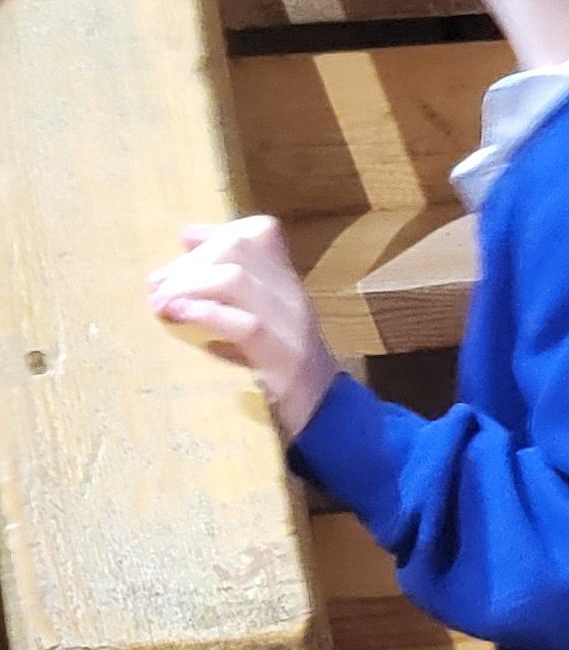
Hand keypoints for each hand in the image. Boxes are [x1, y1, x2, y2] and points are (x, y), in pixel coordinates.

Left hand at [149, 218, 336, 440]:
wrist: (329, 416)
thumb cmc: (284, 373)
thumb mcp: (258, 323)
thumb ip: (228, 292)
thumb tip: (185, 253)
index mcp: (287, 284)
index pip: (260, 233)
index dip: (218, 232)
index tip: (184, 244)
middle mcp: (292, 296)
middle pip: (241, 248)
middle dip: (191, 262)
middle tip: (156, 285)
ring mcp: (290, 324)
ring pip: (237, 280)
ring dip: (189, 285)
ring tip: (160, 303)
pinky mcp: (283, 358)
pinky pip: (245, 325)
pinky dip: (205, 315)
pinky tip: (177, 316)